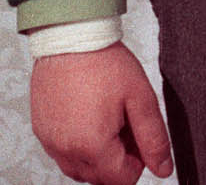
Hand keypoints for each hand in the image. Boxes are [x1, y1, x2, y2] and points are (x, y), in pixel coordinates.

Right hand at [30, 42, 173, 183]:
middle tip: (123, 121)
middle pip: (100, 178)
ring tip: (105, 117)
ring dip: (96, 155)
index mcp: (93, 146)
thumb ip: (154, 138)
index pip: (122, 180)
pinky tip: (86, 115)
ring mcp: (50, 142)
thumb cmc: (103, 61)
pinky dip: (77, 144)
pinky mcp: (41, 131)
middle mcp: (67, 150)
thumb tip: (164, 168)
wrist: (70, 35)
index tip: (137, 133)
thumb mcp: (140, 96)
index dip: (138, 160)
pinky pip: (62, 153)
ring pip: (79, 169)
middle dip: (117, 158)